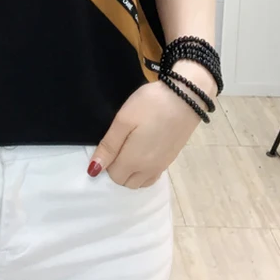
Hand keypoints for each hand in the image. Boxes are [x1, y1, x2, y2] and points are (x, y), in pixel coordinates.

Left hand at [87, 65, 211, 187]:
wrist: (186, 97)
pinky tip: (142, 153)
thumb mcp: (124, 120)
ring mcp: (162, 166)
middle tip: (117, 145)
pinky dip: (144, 172)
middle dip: (117, 170)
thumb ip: (109, 146)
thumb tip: (93, 170)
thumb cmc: (150, 105)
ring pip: (141, 182)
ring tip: (128, 149)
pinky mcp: (171, 159)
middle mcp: (149, 170)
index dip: (106, 163)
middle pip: (127, 182)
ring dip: (131, 173)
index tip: (108, 145)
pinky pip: (152, 176)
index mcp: (135, 161)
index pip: (114, 176)